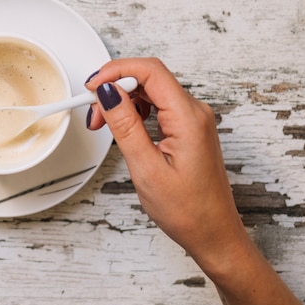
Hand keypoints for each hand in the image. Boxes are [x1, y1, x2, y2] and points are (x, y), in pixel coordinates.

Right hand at [85, 58, 238, 266]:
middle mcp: (194, 113)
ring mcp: (192, 119)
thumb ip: (125, 125)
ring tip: (104, 124)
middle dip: (115, 88)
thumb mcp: (146, 168)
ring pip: (150, 91)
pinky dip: (134, 111)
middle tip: (93, 112)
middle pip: (148, 78)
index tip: (92, 85)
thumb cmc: (188, 210)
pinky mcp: (187, 128)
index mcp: (188, 118)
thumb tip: (107, 92)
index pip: (151, 71)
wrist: (212, 233)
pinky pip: (156, 106)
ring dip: (122, 100)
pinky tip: (122, 127)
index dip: (116, 71)